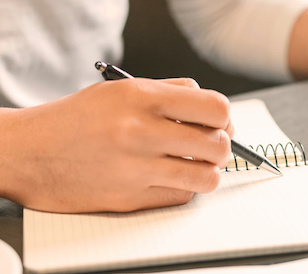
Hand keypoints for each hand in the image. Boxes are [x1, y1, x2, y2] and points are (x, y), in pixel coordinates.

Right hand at [0, 78, 233, 212]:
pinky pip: (182, 196)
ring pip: (207, 177)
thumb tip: (211, 106)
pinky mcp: (130, 198)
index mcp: (141, 97)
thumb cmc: (75, 120)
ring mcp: (137, 168)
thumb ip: (170, 91)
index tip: (219, 123)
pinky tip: (169, 178)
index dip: (224, 118)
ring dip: (208, 171)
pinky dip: (184, 188)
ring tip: (195, 165)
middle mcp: (141, 131)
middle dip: (221, 147)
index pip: (215, 108)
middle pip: (218, 144)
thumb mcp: (120, 89)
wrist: (27, 153)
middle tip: (210, 146)